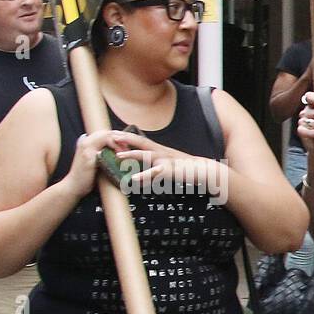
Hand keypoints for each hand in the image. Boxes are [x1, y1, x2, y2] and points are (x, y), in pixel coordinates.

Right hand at [65, 128, 136, 200]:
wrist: (73, 188)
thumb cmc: (85, 178)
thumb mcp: (94, 162)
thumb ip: (101, 154)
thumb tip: (116, 153)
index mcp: (87, 141)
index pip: (106, 133)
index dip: (118, 137)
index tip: (128, 145)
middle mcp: (85, 140)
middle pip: (108, 132)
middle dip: (121, 137)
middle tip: (132, 146)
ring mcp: (86, 146)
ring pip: (107, 135)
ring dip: (119, 142)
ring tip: (128, 150)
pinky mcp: (88, 154)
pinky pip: (104, 145)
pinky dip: (115, 148)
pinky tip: (122, 155)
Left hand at [108, 131, 224, 195]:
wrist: (203, 170)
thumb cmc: (185, 168)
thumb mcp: (168, 163)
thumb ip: (155, 165)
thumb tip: (143, 172)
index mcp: (159, 150)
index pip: (140, 140)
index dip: (127, 137)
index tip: (113, 134)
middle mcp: (161, 152)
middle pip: (140, 142)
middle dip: (125, 139)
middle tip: (110, 136)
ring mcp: (165, 160)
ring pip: (146, 155)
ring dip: (131, 154)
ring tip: (118, 155)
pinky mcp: (169, 170)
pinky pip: (155, 173)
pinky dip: (144, 176)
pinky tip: (135, 179)